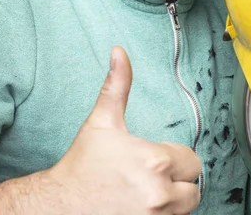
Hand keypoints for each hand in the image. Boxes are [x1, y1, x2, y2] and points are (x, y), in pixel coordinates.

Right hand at [48, 46, 201, 214]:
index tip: (153, 161)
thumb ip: (117, 86)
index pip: (192, 161)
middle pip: (193, 188)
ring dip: (172, 202)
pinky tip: (141, 208)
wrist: (56, 206)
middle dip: (176, 182)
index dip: (174, 159)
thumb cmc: (81, 165)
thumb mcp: (101, 122)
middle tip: (151, 178)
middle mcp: (159, 194)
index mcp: (155, 161)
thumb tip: (119, 52)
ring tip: (146, 194)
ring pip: (185, 208)